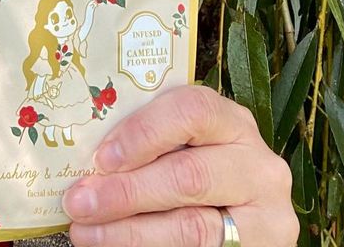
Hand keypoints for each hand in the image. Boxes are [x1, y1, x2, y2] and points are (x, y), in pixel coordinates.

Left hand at [61, 84, 297, 246]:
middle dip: (126, 192)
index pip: (193, 111)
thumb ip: (153, 144)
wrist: (238, 214)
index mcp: (234, 123)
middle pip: (189, 176)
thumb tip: (87, 160)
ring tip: (86, 233)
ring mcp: (264, 217)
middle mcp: (258, 167)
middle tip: (79, 202)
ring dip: (129, 232)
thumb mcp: (186, 146)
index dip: (145, 132)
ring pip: (191, 227)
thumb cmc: (200, 167)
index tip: (102, 157)